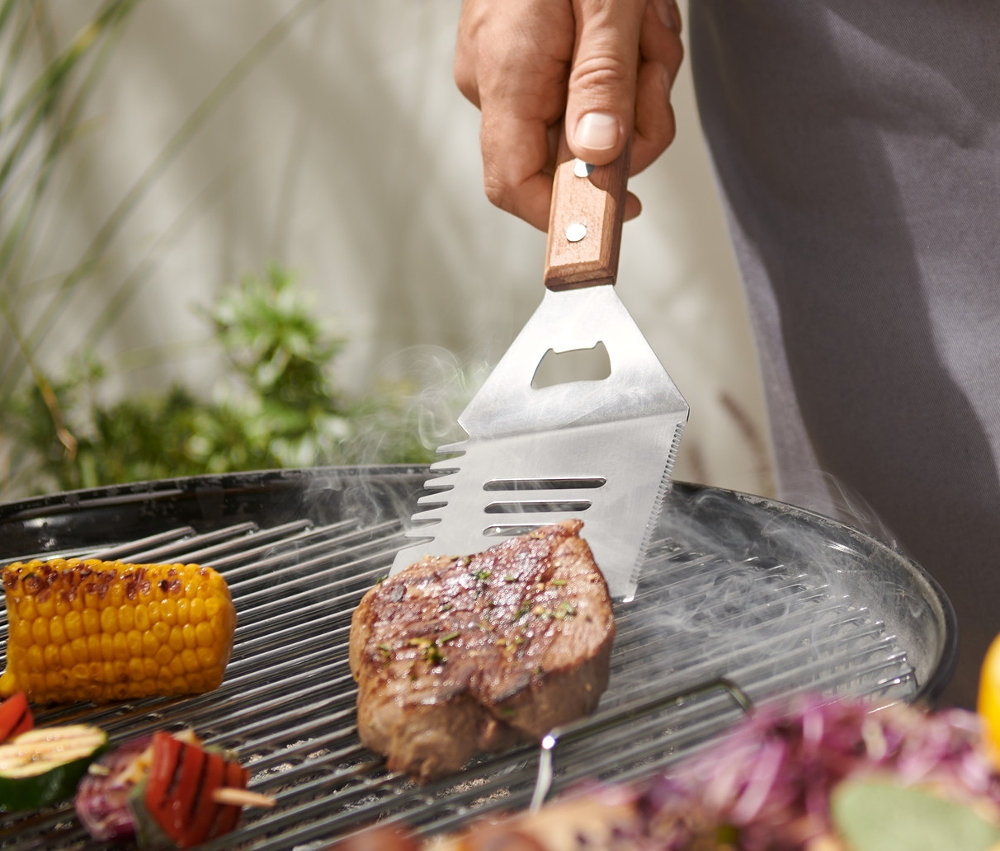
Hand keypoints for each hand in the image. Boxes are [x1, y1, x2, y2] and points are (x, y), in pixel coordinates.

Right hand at [453, 0, 683, 229]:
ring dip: (638, 85)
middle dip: (632, 120)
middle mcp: (497, 82)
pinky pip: (586, 93)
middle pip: (569, 154)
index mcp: (505, 73)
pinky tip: (631, 25)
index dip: (563, 214)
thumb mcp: (608, 5)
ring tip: (644, 26)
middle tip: (655, 62)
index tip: (620, 214)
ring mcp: (512, 71)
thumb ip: (603, 82)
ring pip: (590, 124)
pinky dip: (625, 66)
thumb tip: (598, 159)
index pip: (513, 183)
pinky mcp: (531, 59)